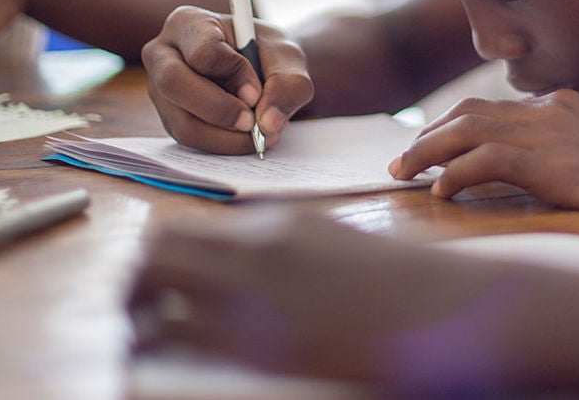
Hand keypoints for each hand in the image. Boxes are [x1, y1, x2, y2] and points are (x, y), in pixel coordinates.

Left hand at [128, 209, 507, 383]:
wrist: (443, 309)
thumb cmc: (404, 290)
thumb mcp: (340, 250)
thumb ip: (290, 252)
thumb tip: (252, 271)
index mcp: (279, 224)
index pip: (193, 228)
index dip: (166, 257)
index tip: (159, 281)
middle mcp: (255, 248)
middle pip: (160, 248)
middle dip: (138, 277)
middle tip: (135, 306)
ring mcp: (253, 290)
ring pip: (151, 283)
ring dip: (135, 306)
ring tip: (137, 332)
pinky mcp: (256, 339)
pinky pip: (172, 331)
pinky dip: (153, 340)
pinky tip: (156, 354)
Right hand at [141, 5, 313, 153]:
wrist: (264, 69)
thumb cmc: (268, 54)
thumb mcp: (288, 58)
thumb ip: (288, 85)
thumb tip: (268, 122)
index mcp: (189, 23)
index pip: (202, 51)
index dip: (234, 74)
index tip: (258, 91)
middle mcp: (163, 54)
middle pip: (174, 84)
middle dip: (219, 110)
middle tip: (254, 124)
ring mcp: (160, 89)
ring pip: (182, 121)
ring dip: (225, 135)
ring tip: (259, 133)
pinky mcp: (168, 117)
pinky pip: (189, 139)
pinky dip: (222, 144)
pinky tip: (245, 137)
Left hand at [388, 91, 578, 259]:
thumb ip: (552, 158)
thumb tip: (510, 177)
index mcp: (562, 104)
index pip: (489, 107)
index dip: (449, 128)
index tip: (425, 150)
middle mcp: (553, 109)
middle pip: (470, 113)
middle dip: (428, 137)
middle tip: (400, 164)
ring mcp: (554, 132)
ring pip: (470, 130)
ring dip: (429, 152)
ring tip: (404, 175)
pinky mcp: (554, 163)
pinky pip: (489, 160)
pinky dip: (457, 172)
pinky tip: (441, 191)